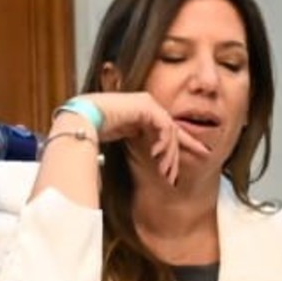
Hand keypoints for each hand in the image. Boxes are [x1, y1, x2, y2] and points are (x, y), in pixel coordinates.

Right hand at [58, 93, 210, 184]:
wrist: (81, 119)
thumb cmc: (94, 128)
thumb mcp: (123, 136)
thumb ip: (138, 138)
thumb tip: (153, 155)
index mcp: (142, 112)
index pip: (168, 129)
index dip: (184, 143)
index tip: (200, 154)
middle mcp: (147, 105)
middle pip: (171, 132)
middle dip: (173, 156)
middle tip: (172, 177)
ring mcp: (148, 103)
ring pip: (170, 131)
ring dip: (168, 154)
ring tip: (162, 172)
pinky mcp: (146, 106)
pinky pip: (164, 127)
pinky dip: (163, 142)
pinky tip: (155, 155)